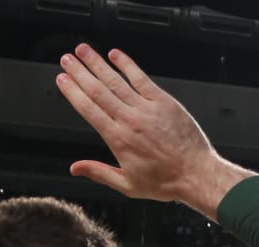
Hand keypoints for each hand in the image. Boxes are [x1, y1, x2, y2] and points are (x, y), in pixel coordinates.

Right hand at [55, 45, 245, 213]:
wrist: (197, 174)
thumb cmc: (166, 181)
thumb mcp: (128, 185)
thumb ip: (99, 172)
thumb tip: (75, 168)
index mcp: (118, 139)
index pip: (88, 109)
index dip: (72, 92)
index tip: (62, 80)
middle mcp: (129, 120)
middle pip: (97, 90)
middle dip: (79, 72)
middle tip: (66, 59)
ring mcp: (146, 109)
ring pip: (116, 80)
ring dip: (97, 63)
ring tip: (83, 50)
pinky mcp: (163, 102)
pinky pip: (141, 79)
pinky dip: (127, 65)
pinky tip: (115, 54)